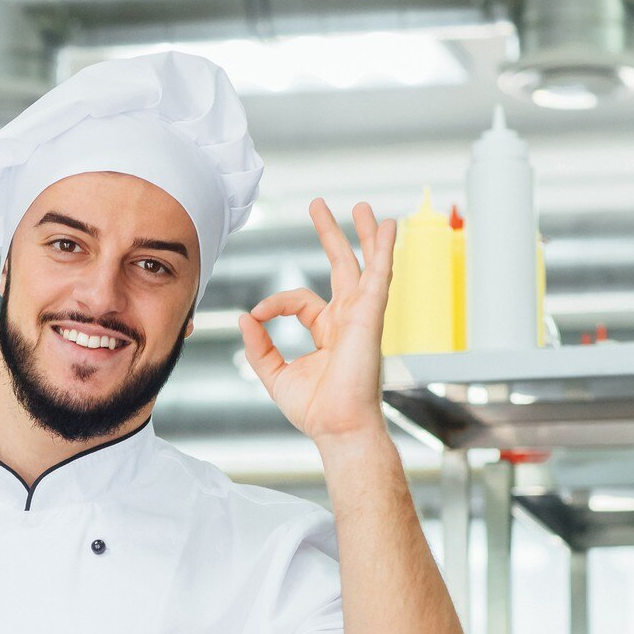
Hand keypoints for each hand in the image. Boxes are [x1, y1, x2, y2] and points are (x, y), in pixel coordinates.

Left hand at [238, 199, 396, 443]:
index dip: (274, 302)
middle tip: (319, 206)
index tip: (257, 315)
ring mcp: (362, 315)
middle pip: (341, 267)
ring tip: (364, 207)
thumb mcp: (276, 375)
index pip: (300, 299)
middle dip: (331, 235)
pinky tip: (388, 227)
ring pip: (365, 265)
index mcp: (328, 331)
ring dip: (365, 234)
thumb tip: (246, 318)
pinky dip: (384, 250)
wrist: (338, 427)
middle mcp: (348, 319)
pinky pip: (380, 275)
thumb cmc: (316, 410)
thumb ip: (259, 347)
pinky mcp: (371, 316)